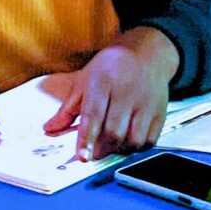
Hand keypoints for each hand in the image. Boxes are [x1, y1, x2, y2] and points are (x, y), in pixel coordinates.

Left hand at [45, 30, 178, 158]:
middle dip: (101, 148)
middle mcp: (127, 92)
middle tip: (93, 152)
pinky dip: (137, 147)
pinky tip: (128, 141)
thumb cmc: (112, 67)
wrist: (145, 53)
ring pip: (134, 138)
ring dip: (120, 149)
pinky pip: (150, 139)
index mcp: (103, 81)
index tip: (82, 156)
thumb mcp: (85, 80)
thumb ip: (67, 109)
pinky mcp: (160, 110)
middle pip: (114, 131)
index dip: (86, 139)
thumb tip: (50, 129)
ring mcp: (146, 102)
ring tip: (111, 145)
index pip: (93, 115)